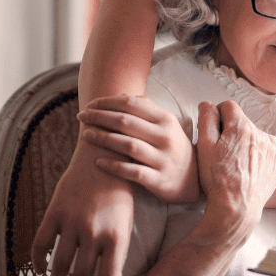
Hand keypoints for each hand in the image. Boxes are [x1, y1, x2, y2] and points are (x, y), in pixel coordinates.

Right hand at [31, 141, 134, 275]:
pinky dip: (37, 261)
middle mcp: (94, 232)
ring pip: (59, 265)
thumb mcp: (125, 221)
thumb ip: (116, 250)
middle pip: (81, 275)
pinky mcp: (55, 212)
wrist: (104, 155)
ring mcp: (73, 222)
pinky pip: (40, 244)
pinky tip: (40, 268)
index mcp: (117, 237)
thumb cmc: (118, 192)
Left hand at [79, 95, 200, 202]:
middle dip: (99, 117)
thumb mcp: (167, 125)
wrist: (194, 179)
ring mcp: (163, 159)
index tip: (91, 104)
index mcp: (166, 120)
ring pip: (127, 145)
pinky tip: (98, 162)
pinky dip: (113, 166)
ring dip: (103, 139)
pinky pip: (132, 172)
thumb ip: (147, 109)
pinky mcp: (158, 180)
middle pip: (126, 122)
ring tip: (85, 135)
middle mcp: (165, 137)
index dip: (108, 102)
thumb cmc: (173, 147)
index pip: (132, 104)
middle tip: (81, 116)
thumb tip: (121, 95)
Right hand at [196, 100, 275, 233]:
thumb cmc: (217, 179)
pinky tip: (248, 168)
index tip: (214, 132)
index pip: (228, 106)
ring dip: (246, 143)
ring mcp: (273, 148)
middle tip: (223, 153)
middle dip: (231, 132)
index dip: (217, 117)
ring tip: (236, 163)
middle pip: (242, 122)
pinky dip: (258, 154)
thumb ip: (206, 119)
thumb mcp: (204, 147)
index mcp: (241, 127)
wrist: (237, 208)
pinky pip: (267, 148)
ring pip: (255, 135)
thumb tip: (208, 104)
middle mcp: (261, 133)